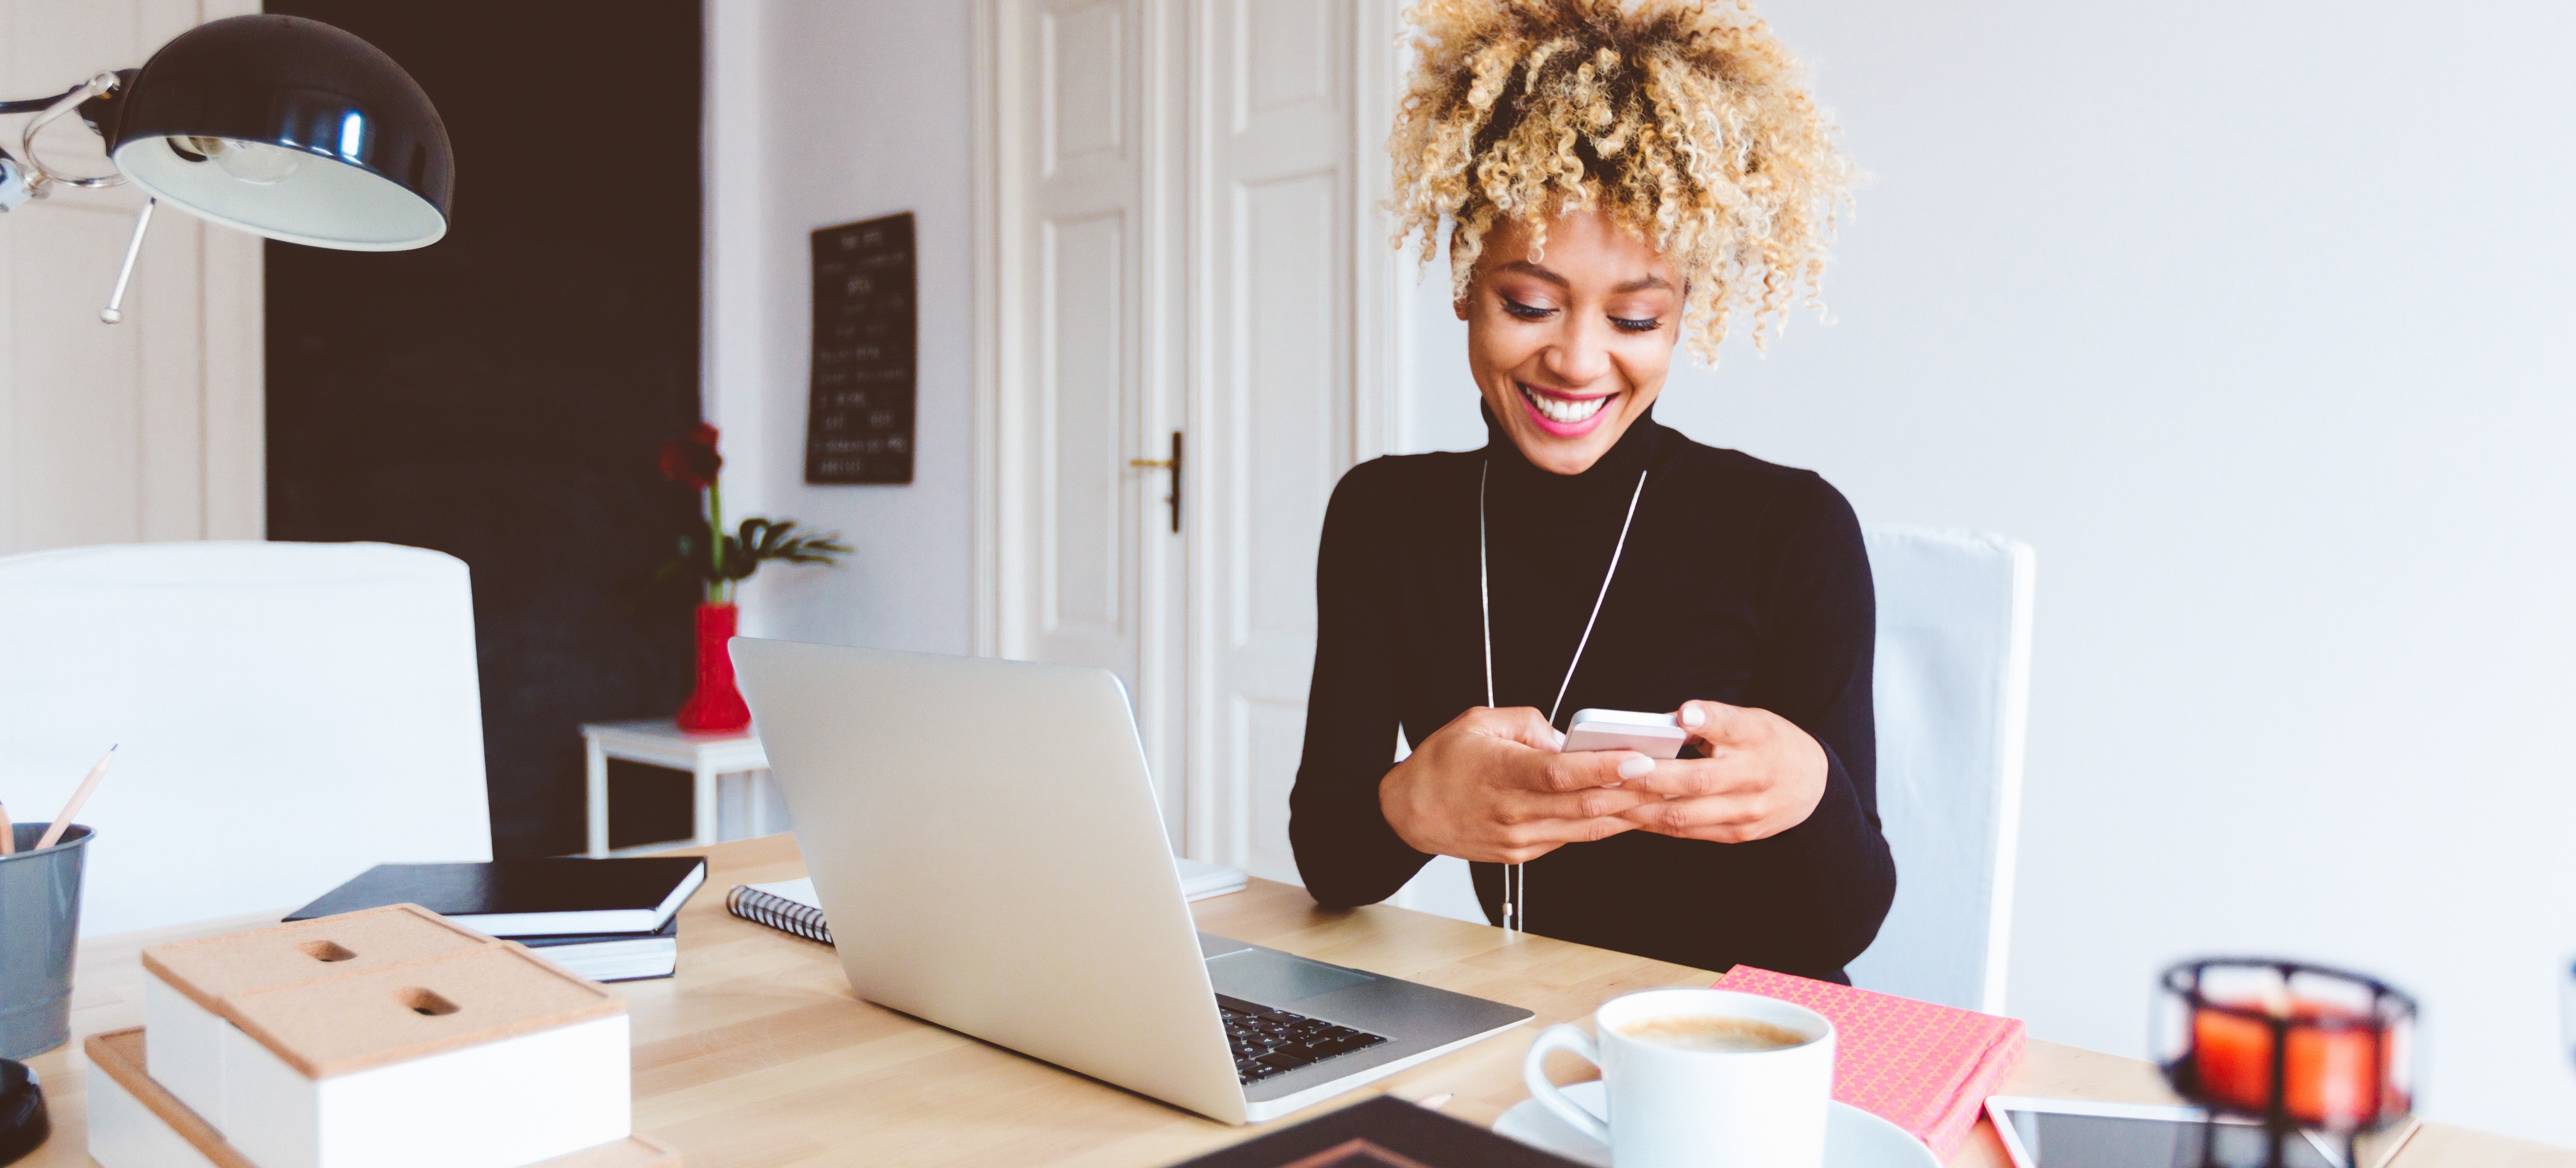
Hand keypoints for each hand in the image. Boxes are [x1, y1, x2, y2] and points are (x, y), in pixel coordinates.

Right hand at [1379, 706, 1663, 863]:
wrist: (1407, 814)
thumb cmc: (1442, 763)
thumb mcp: (1478, 721)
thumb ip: (1528, 724)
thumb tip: (1569, 739)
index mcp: (1502, 775)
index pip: (1562, 774)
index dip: (1604, 768)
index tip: (1640, 760)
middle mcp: (1514, 813)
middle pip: (1584, 805)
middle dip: (1634, 793)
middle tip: (1672, 778)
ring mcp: (1521, 839)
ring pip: (1587, 827)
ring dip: (1628, 813)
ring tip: (1664, 796)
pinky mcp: (1524, 854)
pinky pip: (1573, 837)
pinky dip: (1603, 824)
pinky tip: (1628, 811)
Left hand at [1616, 700, 1827, 841]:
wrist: (1813, 787)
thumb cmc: (1769, 744)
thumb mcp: (1750, 720)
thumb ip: (1714, 719)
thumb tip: (1676, 716)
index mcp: (1757, 738)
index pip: (1731, 725)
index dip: (1706, 720)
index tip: (1682, 714)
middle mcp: (1754, 777)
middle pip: (1696, 780)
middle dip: (1646, 779)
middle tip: (1607, 772)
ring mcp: (1746, 812)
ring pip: (1684, 814)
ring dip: (1639, 809)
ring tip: (1603, 800)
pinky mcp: (1737, 834)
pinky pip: (1687, 831)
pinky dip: (1653, 824)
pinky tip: (1627, 815)